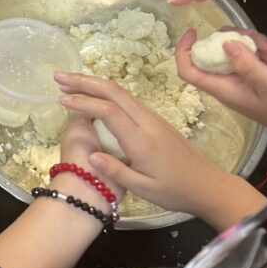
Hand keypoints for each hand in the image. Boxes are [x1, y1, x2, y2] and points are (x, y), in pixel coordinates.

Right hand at [54, 72, 249, 225]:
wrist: (208, 185)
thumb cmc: (175, 190)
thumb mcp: (144, 189)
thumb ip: (116, 172)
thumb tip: (90, 155)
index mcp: (142, 139)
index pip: (109, 111)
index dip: (84, 102)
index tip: (61, 99)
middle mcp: (147, 122)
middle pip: (114, 92)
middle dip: (84, 81)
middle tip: (58, 76)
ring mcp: (153, 118)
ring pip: (121, 92)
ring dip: (94, 83)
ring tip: (69, 83)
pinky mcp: (155, 120)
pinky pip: (127, 99)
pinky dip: (105, 92)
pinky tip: (93, 95)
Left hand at [175, 29, 266, 151]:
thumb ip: (246, 64)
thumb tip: (223, 43)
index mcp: (222, 89)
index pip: (189, 71)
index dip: (184, 50)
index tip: (194, 30)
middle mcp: (226, 83)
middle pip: (214, 52)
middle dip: (235, 39)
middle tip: (258, 39)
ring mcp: (239, 79)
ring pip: (234, 51)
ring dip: (255, 44)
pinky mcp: (253, 76)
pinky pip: (250, 56)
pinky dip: (263, 51)